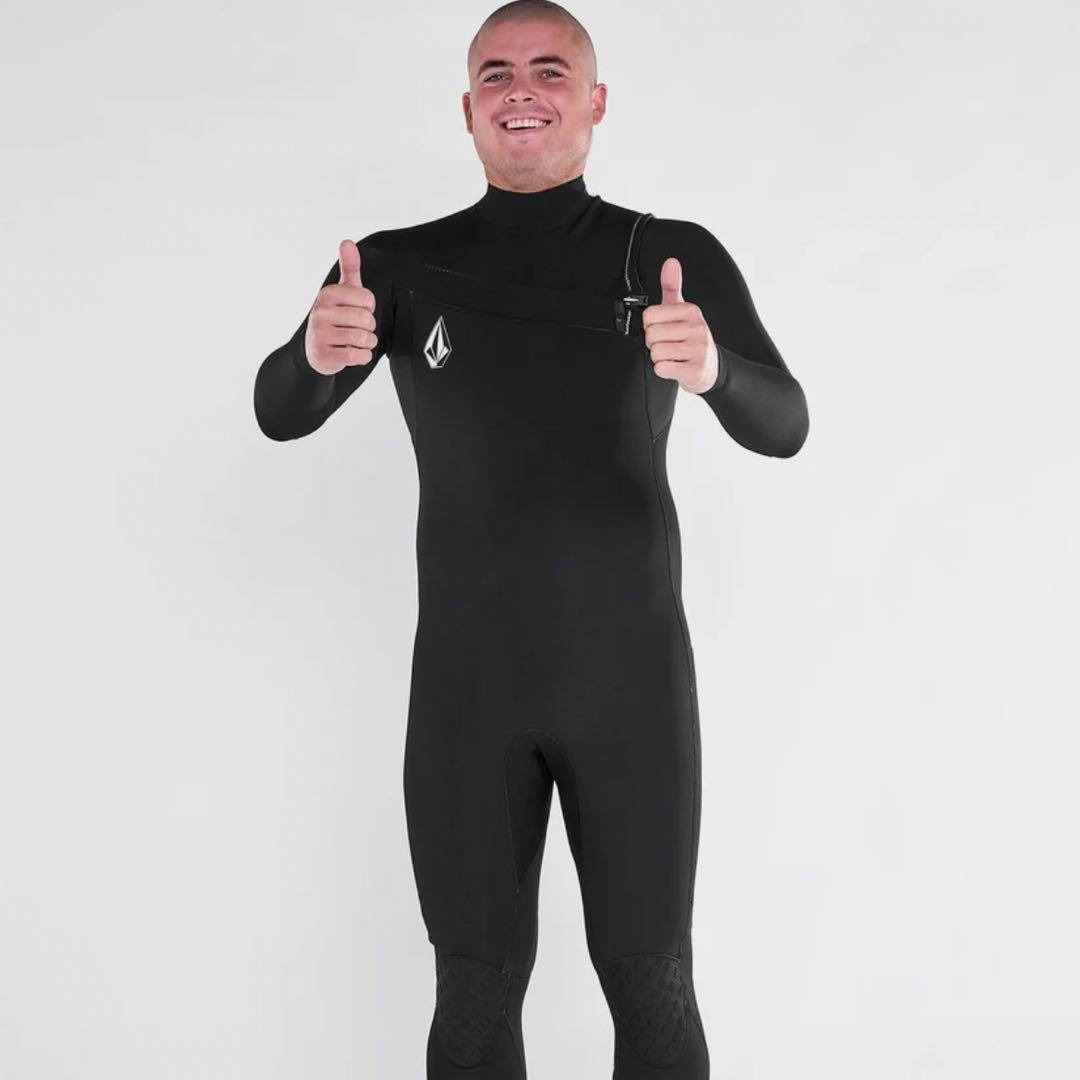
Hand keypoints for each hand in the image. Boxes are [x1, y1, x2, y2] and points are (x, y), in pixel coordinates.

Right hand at [304, 239, 378, 374]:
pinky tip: (351, 353)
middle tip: (356, 329)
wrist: (316, 351)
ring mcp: (320, 334)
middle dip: (368, 328)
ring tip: (354, 341)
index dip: (368, 309)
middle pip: (367, 319)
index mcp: (327, 294)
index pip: (368, 299)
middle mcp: (320, 312)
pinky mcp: (323, 355)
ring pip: (364, 338)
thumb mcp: (342, 291)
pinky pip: (358, 356)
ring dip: (366, 343)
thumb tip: (347, 242)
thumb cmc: (334, 318)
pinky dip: (362, 357)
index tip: (356, 311)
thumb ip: (349, 268)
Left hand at [641, 257, 719, 393]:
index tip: (664, 329)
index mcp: (691, 311)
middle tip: (668, 344)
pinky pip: (662, 368)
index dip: (651, 325)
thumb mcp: (682, 310)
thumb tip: (670, 263)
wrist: (710, 367)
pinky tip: (675, 366)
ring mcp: (698, 349)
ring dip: (659, 357)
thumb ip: (671, 286)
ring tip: (673, 355)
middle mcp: (697, 328)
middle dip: (654, 343)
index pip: (650, 315)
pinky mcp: (694, 370)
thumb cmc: (691, 338)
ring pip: (656, 352)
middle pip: (651, 335)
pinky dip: (663, 370)